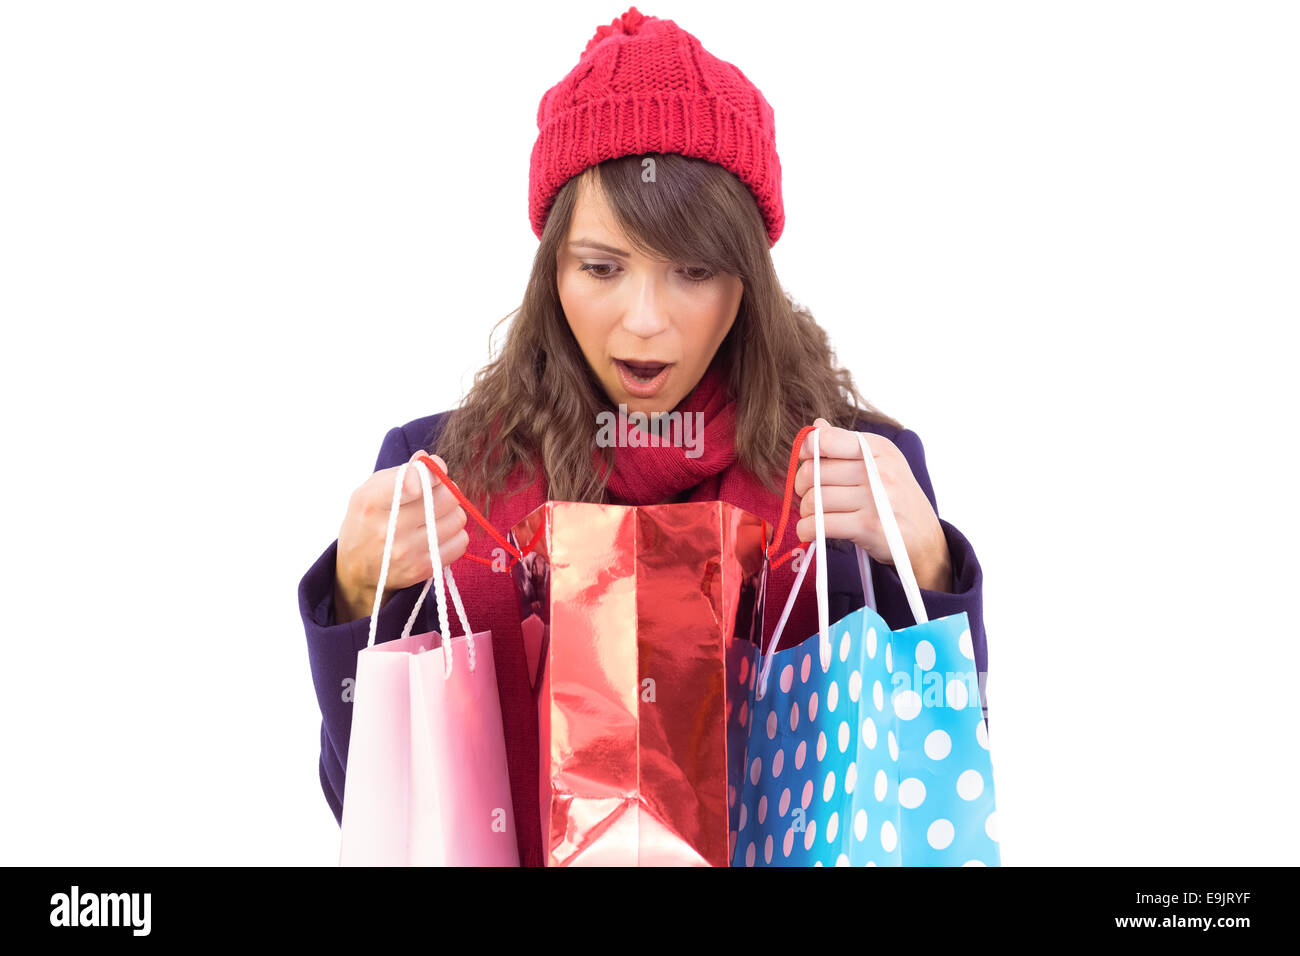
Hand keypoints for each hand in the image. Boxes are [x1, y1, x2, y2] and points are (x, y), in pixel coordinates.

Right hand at [333, 450, 468, 622]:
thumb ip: (402, 472)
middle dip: (446, 491)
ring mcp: (407, 552)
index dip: (432, 474)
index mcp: (372, 503)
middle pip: (447, 497)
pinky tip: (438, 534)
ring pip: (458, 519)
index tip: (431, 474)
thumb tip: (430, 460)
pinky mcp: (422, 569)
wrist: (355, 569)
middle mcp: (390, 529)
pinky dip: (454, 535)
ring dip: (451, 513)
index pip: (414, 483)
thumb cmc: (366, 521)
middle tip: (436, 495)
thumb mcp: (370, 491)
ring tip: (435, 516)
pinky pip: (460, 542)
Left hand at [793, 418, 952, 592]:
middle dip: (801, 485)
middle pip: (814, 472)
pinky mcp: (868, 527)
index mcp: (879, 448)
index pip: (827, 439)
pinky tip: (810, 530)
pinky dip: (806, 529)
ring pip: (814, 499)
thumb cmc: (895, 498)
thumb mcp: (879, 463)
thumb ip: (845, 444)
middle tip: (807, 494)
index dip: (806, 450)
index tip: (806, 461)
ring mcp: (875, 499)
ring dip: (805, 510)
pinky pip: (820, 524)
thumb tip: (816, 427)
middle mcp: (878, 470)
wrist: (924, 538)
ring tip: (813, 514)